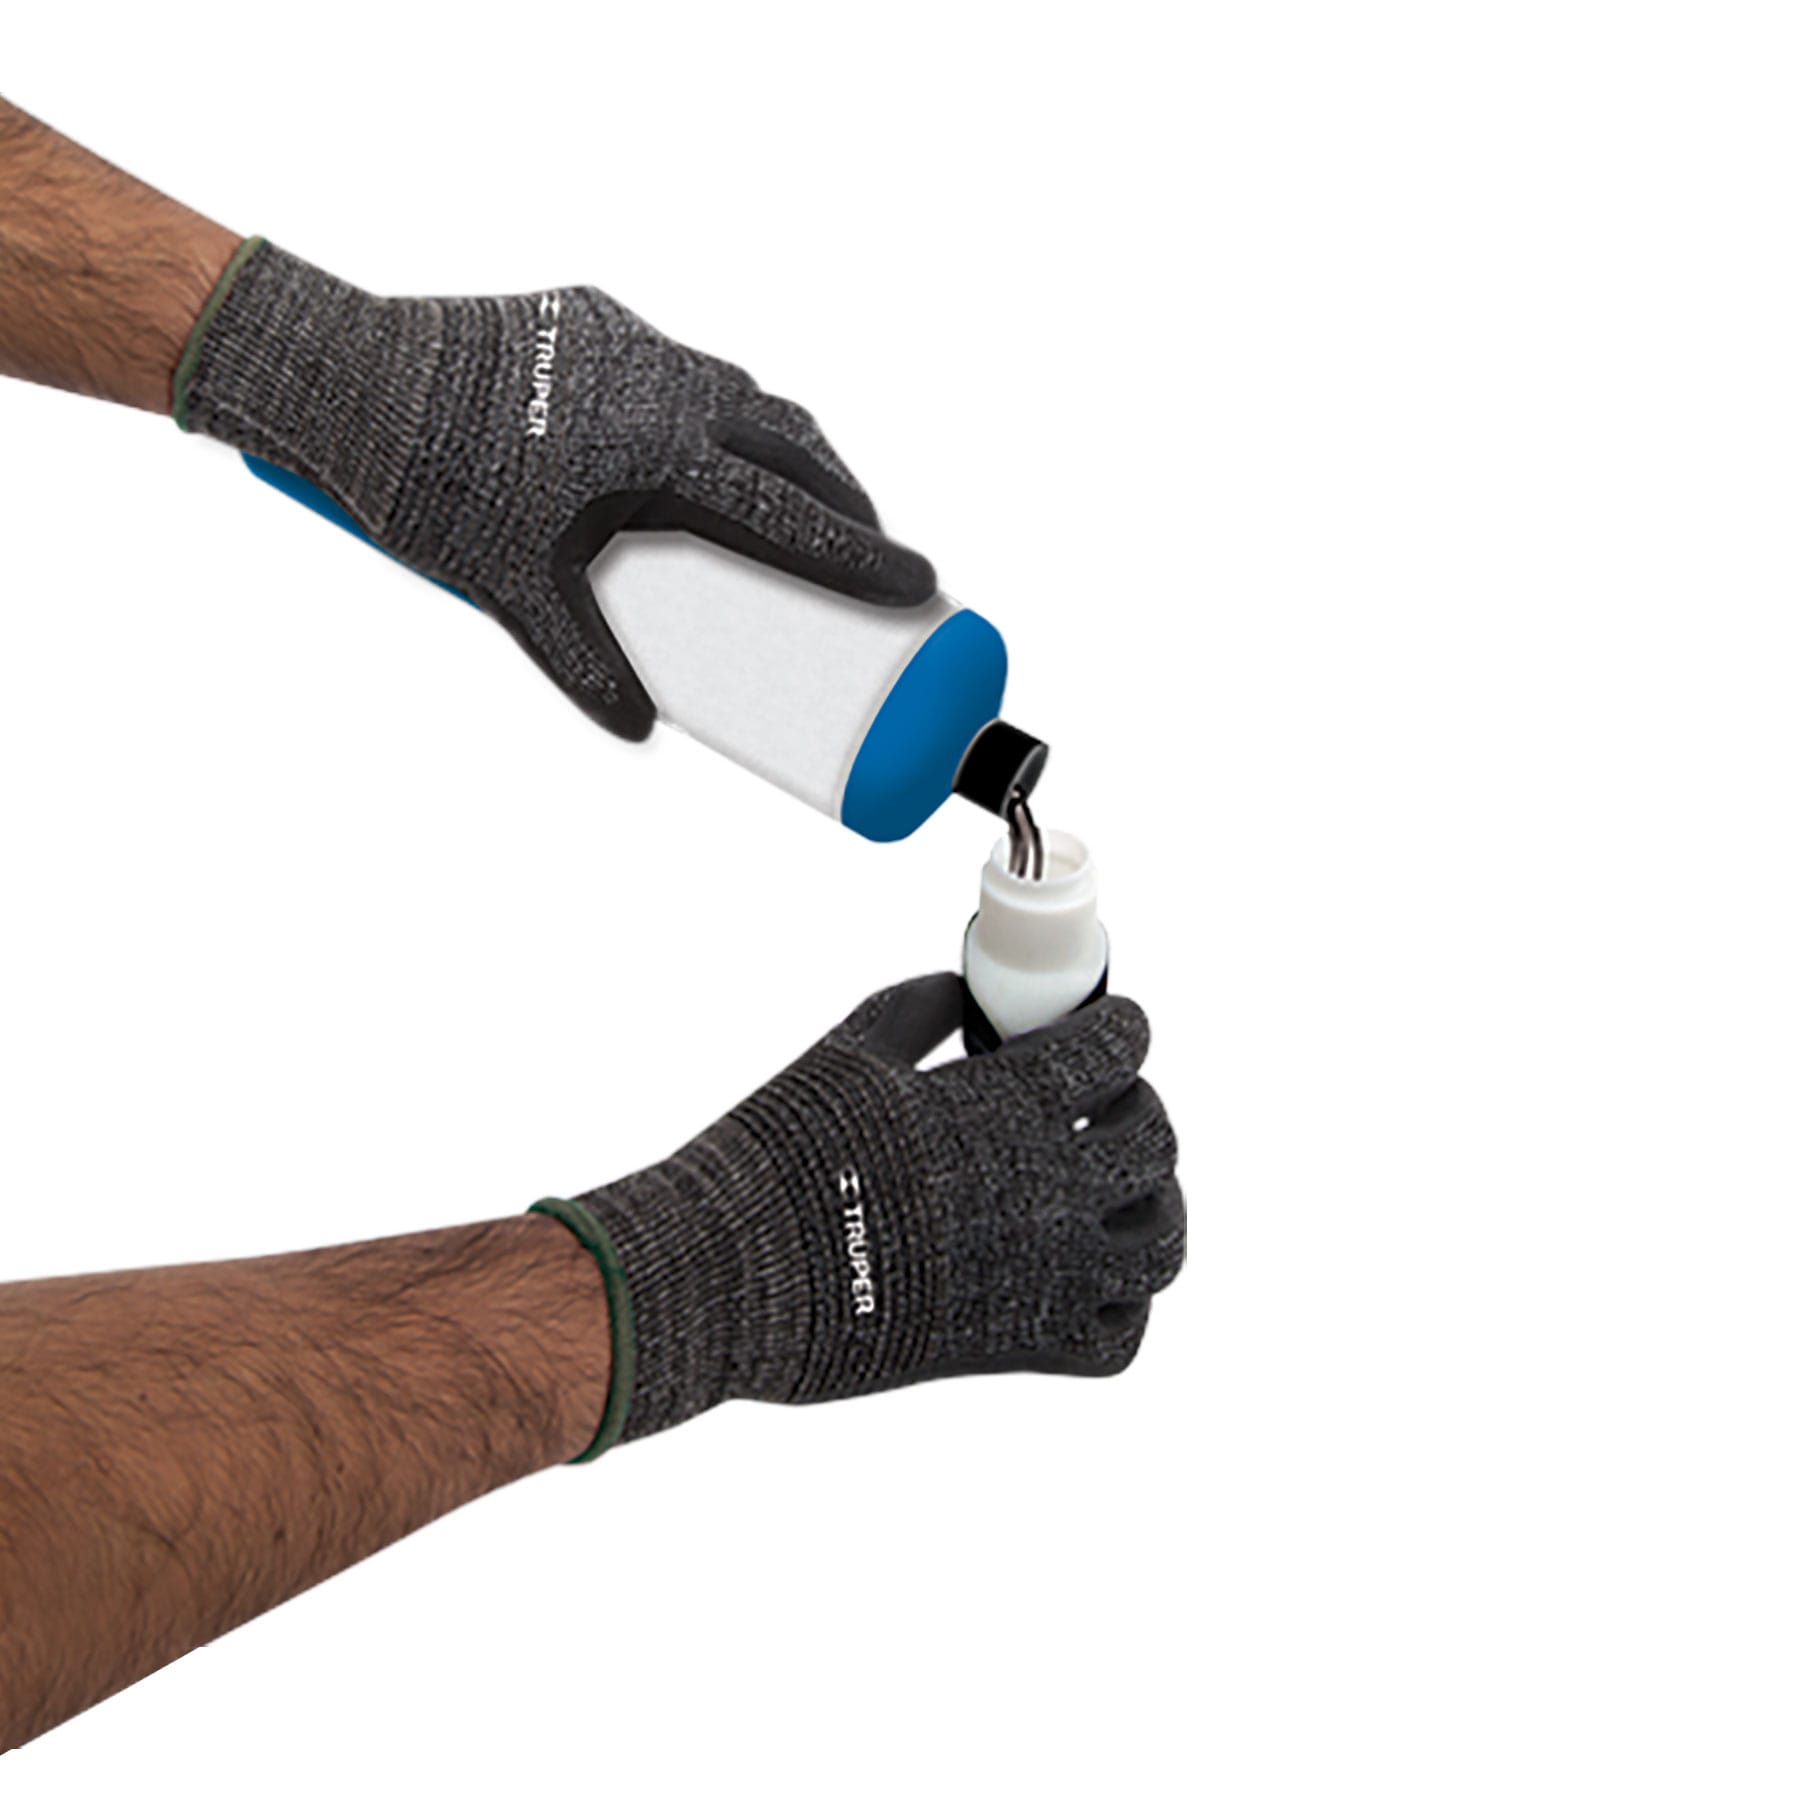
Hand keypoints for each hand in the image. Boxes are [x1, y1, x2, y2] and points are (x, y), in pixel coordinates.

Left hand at [178, 241, 935, 739]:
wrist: (341, 368)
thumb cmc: (425, 477)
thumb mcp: (511, 588)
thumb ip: (582, 660)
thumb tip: (637, 727)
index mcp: (660, 451)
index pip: (789, 515)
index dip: (861, 556)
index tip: (921, 582)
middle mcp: (665, 385)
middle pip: (794, 443)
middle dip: (844, 496)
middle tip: (870, 548)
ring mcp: (633, 344)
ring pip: (746, 395)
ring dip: (787, 449)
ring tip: (799, 500)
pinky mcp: (596, 319)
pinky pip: (687, 367)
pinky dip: (719, 411)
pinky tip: (700, 444)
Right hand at [535, 974, 1185, 1450]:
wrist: (732, 1275)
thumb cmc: (782, 1155)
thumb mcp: (850, 1052)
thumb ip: (924, 1007)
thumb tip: (969, 991)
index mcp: (1006, 1107)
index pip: (1118, 1049)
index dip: (1122, 1026)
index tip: (1111, 1025)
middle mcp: (1044, 1191)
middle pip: (1155, 1141)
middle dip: (1139, 1106)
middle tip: (1108, 1101)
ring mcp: (1043, 1277)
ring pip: (1161, 1241)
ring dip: (1154, 1203)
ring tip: (1120, 1186)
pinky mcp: (1019, 1346)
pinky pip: (1119, 1335)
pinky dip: (1123, 1302)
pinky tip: (1092, 1270)